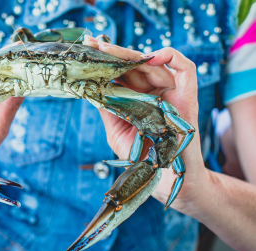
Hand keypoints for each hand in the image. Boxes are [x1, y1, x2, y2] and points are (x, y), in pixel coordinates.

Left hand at [83, 37, 207, 212]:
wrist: (165, 180)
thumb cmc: (141, 158)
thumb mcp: (117, 131)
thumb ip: (107, 108)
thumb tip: (91, 87)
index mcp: (139, 99)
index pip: (123, 74)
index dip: (108, 62)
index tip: (88, 51)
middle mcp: (155, 92)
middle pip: (136, 65)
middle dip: (114, 53)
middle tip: (93, 44)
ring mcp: (172, 93)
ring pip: (154, 63)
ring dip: (131, 54)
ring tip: (108, 48)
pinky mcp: (188, 97)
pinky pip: (186, 69)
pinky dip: (171, 57)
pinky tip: (151, 56)